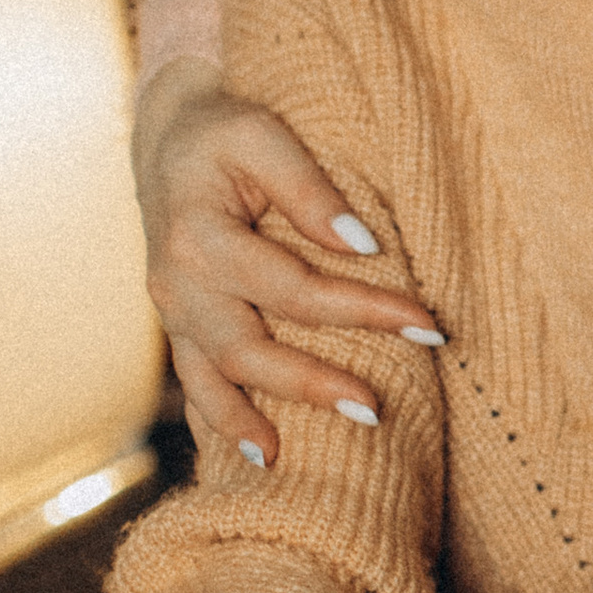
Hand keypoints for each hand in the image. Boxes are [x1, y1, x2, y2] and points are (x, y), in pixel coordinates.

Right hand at [135, 57, 444, 462]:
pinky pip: (193, 382)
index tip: (426, 323)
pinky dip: (217, 420)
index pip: (293, 287)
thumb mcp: (263, 135)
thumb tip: (363, 246)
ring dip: (247, 422)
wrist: (166, 134)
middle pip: (246, 349)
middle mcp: (176, 282)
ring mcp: (171, 310)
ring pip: (208, 379)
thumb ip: (310, 188)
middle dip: (311, 384)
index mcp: (198, 235)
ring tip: (285, 460)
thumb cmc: (223, 132)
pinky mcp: (177, 324)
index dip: (362, 309)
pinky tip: (253, 455)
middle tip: (376, 410)